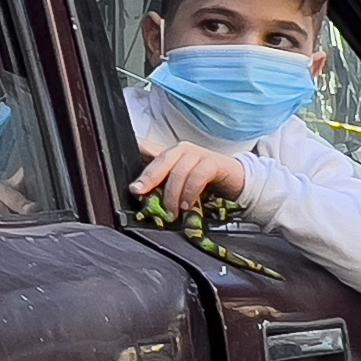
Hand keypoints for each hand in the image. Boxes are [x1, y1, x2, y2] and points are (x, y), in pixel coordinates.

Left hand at [130, 139, 249, 216]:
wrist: (236, 180)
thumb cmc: (204, 180)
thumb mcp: (179, 183)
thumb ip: (161, 184)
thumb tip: (138, 192)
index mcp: (171, 153)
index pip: (148, 149)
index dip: (134, 150)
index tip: (125, 164)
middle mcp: (182, 150)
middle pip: (161, 160)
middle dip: (148, 177)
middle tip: (139, 192)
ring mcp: (199, 154)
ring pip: (179, 171)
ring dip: (173, 194)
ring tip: (172, 211)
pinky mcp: (214, 162)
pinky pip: (198, 176)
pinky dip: (190, 192)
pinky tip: (187, 205)